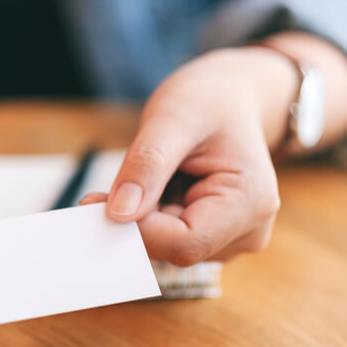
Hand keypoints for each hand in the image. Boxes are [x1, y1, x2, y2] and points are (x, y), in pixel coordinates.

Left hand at [82, 48, 295, 265]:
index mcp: (251, 202)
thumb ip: (147, 165)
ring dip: (144, 216)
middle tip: (116, 183)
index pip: (184, 243)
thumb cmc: (209, 100)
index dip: (135, 229)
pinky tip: (163, 186)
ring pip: (166, 246)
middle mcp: (248, 230)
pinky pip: (168, 239)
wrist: (230, 97)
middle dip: (136, 220)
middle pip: (173, 248)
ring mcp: (232, 238)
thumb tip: (120, 214)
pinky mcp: (214, 238)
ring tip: (158, 173)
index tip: (96, 202)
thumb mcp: (172, 118)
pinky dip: (151, 216)